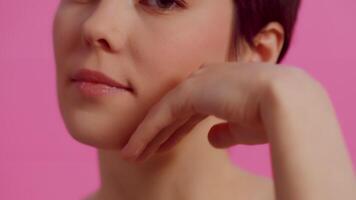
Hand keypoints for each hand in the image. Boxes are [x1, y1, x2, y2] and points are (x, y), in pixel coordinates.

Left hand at [119, 62, 318, 161]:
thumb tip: (212, 138)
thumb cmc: (272, 115)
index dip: (174, 130)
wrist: (286, 101)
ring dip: (146, 136)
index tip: (162, 146)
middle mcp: (205, 80)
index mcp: (220, 86)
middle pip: (173, 111)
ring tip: (130, 155)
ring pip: (163, 113)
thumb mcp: (244, 127)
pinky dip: (146, 134)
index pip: (189, 110)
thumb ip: (226, 131)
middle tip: (140, 151)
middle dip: (156, 133)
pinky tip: (134, 149)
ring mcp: (196, 83)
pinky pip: (161, 116)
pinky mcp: (190, 92)